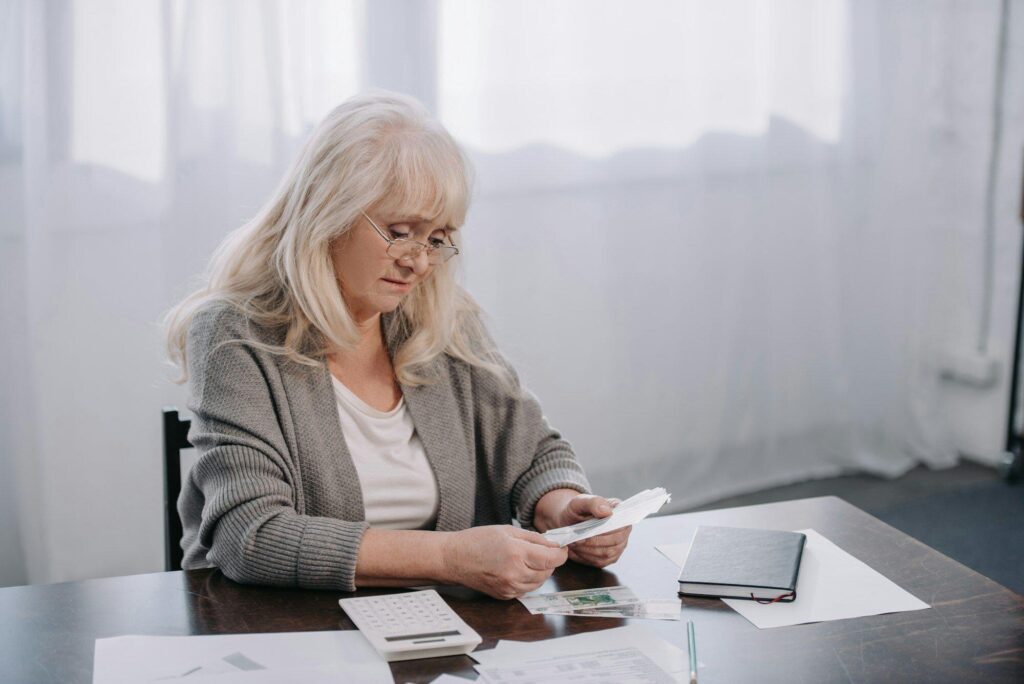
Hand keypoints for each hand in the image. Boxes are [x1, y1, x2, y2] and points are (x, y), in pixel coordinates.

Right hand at [441, 525, 567, 599]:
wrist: (454, 558)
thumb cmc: (478, 540)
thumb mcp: (508, 531)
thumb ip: (534, 538)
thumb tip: (553, 544)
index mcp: (517, 554)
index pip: (552, 559)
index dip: (561, 554)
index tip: (562, 548)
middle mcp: (515, 574)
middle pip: (548, 572)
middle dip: (550, 561)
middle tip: (544, 551)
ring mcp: (510, 588)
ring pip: (539, 583)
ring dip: (541, 572)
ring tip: (530, 559)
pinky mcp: (505, 596)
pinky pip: (526, 589)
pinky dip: (529, 580)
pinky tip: (519, 569)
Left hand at [552, 494, 631, 568]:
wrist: (568, 521)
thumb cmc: (576, 510)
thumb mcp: (580, 502)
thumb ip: (594, 503)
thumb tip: (607, 512)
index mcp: (620, 512)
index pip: (621, 525)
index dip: (606, 530)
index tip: (587, 531)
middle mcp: (623, 530)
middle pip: (615, 542)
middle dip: (593, 541)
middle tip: (577, 539)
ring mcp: (618, 545)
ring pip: (607, 553)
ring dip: (588, 550)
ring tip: (574, 543)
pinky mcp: (610, 557)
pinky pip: (600, 561)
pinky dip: (586, 556)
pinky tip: (577, 549)